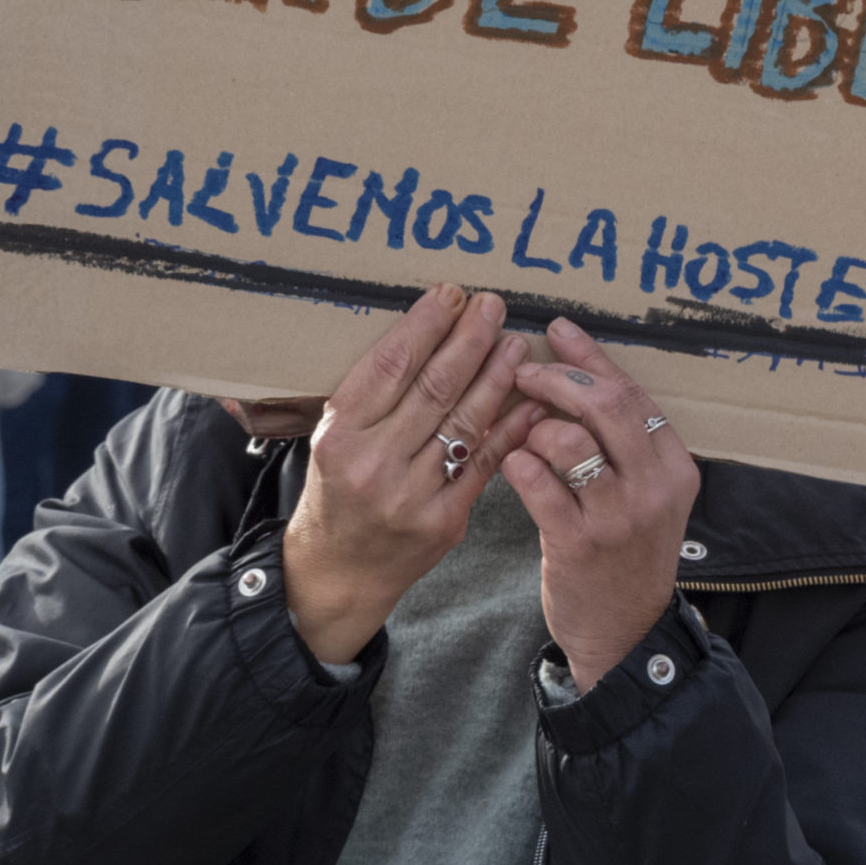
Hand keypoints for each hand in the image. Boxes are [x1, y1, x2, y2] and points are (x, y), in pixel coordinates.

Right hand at [281, 285, 545, 663]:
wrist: (339, 569)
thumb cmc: (338, 489)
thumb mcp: (334, 436)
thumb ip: (374, 393)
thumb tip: (429, 331)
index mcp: (340, 433)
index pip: (390, 365)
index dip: (426, 325)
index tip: (452, 295)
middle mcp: (373, 462)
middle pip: (433, 387)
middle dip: (469, 340)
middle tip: (494, 306)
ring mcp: (411, 495)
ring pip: (465, 422)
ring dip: (497, 376)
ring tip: (517, 343)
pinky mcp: (444, 520)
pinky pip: (486, 463)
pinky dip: (511, 428)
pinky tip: (531, 401)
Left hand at [505, 318, 700, 691]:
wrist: (624, 631)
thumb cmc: (626, 552)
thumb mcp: (646, 494)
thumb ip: (622, 441)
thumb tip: (578, 371)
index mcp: (674, 467)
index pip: (632, 393)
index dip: (591, 358)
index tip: (557, 331)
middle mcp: (653, 487)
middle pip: (605, 405)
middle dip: (557, 378)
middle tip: (524, 369)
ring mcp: (618, 516)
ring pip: (570, 439)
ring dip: (535, 425)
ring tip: (522, 434)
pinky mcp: (579, 543)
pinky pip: (540, 484)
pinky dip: (520, 463)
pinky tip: (511, 463)